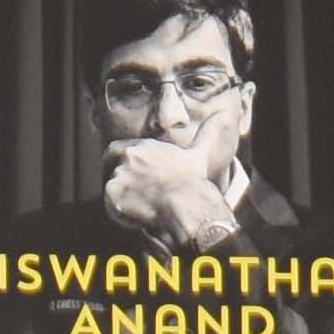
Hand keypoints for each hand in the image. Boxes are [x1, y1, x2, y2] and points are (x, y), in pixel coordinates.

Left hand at [101, 134, 238, 251]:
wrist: (187, 204)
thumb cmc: (194, 182)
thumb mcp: (199, 154)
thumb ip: (207, 134)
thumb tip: (224, 116)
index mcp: (142, 146)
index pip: (117, 149)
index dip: (118, 162)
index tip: (126, 174)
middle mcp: (128, 156)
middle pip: (109, 166)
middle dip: (113, 177)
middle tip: (126, 192)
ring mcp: (119, 174)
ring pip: (112, 188)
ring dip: (122, 198)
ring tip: (142, 208)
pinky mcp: (113, 193)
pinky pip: (110, 206)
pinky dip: (121, 213)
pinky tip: (140, 216)